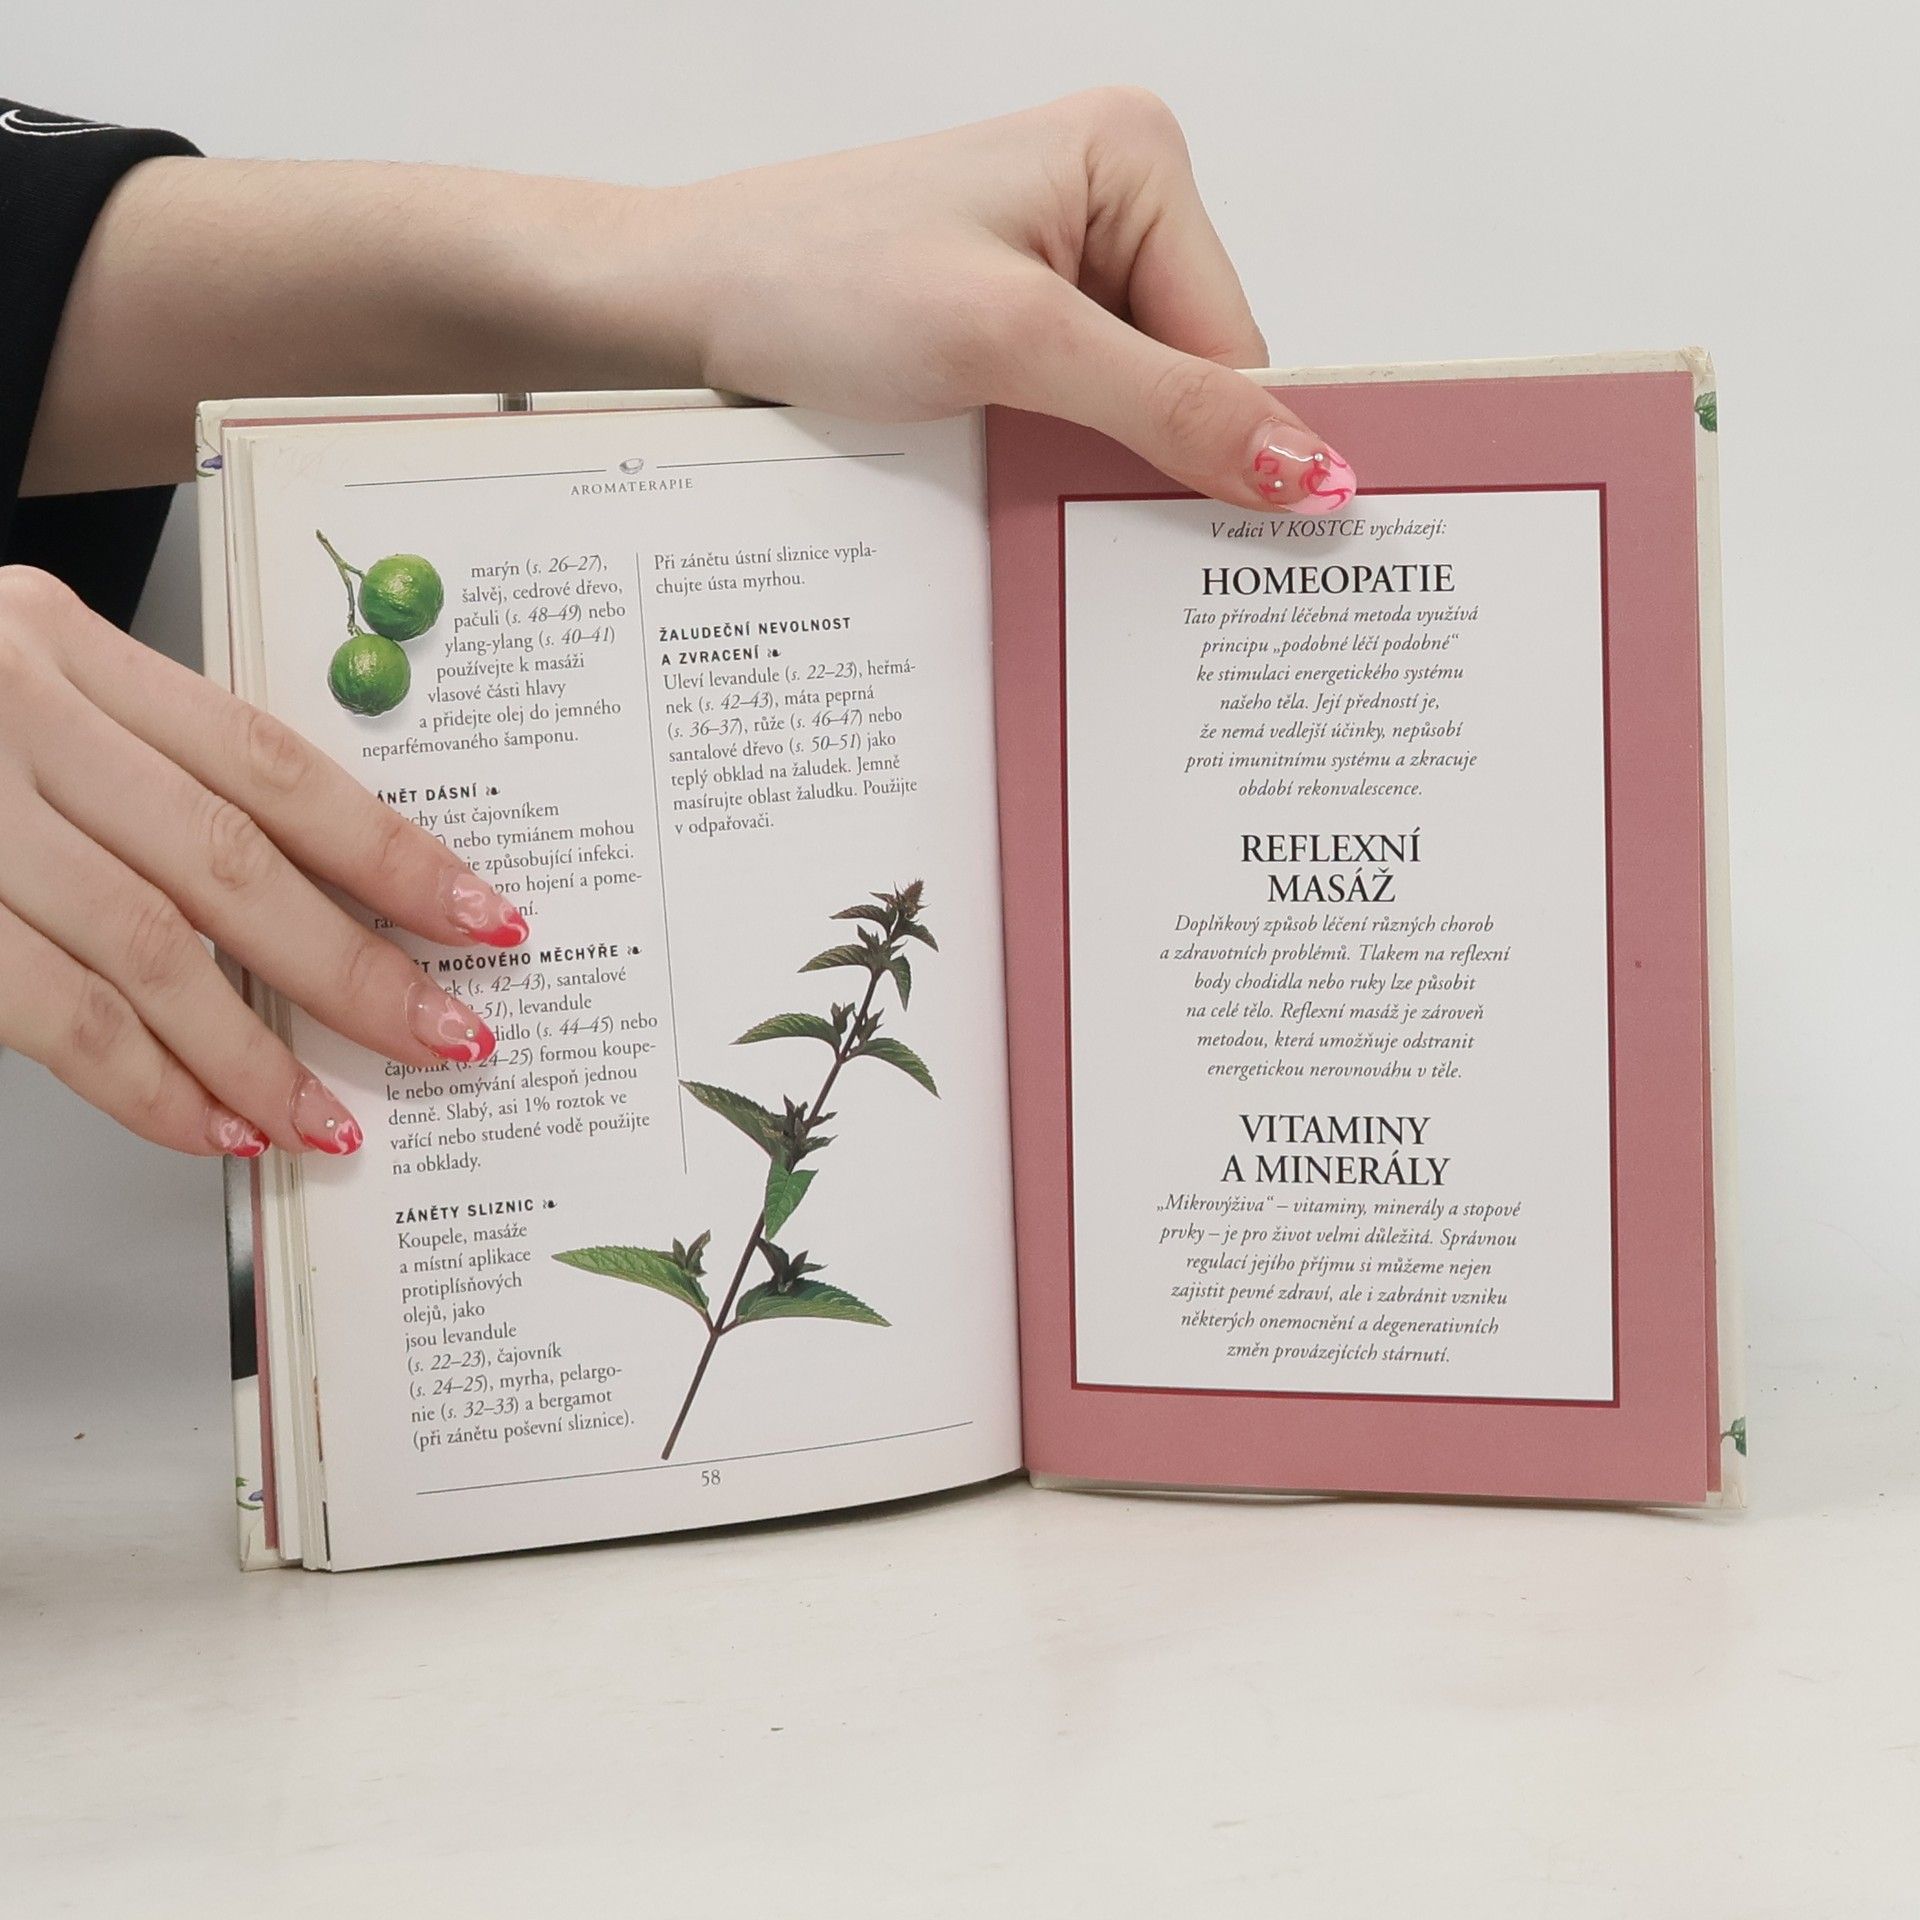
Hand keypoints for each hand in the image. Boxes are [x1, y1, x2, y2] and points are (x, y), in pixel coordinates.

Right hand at [0, 567, 527, 1157]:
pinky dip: (139, 1081)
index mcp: (62, 643)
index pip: (272, 761)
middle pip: (227, 860)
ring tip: (332, 1115)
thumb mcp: (18, 679)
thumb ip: (139, 758)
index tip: (481, 916)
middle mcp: (10, 705)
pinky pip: (43, 1010)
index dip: (390, 848)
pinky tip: (209, 1124)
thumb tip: (302, 885)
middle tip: (445, 1038)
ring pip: (143, 946)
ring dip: (253, 1049)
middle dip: (352, 966)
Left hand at [28, 90, 1352, 514]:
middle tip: (1085, 511)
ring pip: (1137, 405)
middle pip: (1196, 376)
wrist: (678, 298)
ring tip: (1021, 475)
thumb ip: (1166, 409)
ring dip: (1095, 464)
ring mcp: (1061, 255)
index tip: (1225, 548)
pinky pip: (1081, 405)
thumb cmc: (813, 278)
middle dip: (1151, 457)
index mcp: (1136, 157)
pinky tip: (1009, 472)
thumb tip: (1305, 468)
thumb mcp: (1010, 345)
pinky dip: (1057, 456)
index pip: (1240, 342)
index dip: (1225, 449)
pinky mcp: (1014, 310)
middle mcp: (1111, 195)